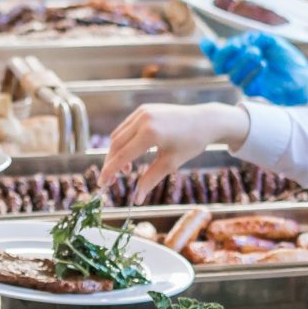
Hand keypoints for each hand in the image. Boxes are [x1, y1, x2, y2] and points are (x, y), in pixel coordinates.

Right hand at [98, 102, 248, 202]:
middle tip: (110, 182)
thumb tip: (137, 199)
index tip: (102, 184)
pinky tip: (130, 155)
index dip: (110, 172)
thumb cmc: (191, 143)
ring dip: (116, 153)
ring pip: (118, 135)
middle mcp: (142, 119)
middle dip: (110, 164)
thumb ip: (150, 180)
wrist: (205, 121)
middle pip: (115, 145)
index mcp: (150, 134)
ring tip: (126, 171)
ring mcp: (142, 112)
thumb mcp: (170, 164)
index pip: (122, 156)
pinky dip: (123, 142)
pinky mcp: (143, 109)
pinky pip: (126, 127)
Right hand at [202, 32, 307, 106]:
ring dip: (243, 62)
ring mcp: (246, 81)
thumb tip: (242, 41)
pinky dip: (253, 73)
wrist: (302, 77)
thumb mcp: (271, 42)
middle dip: (225, 54)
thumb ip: (254, 39)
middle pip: (219, 65)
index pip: (218, 54)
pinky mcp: (255, 91)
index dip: (210, 50)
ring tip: (257, 53)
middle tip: (239, 46)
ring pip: (232, 75)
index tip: (209, 42)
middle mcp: (240, 69)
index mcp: (240, 55)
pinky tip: (263, 64)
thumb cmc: (286, 58)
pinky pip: (246, 85)